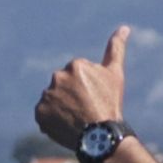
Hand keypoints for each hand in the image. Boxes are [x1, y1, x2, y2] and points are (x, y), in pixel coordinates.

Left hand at [33, 23, 128, 152]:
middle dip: (72, 96)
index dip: (87, 88)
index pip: (77, 76)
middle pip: (63, 87)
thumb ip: (116, 48)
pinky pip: (44, 114)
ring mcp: (47, 95)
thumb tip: (124, 27)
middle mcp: (57, 77)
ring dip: (62, 108)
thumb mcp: (115, 74)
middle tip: (85, 110)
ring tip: (76, 119)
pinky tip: (65, 125)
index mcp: (75, 65)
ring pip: (53, 100)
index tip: (94, 98)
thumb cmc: (110, 104)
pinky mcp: (39, 113)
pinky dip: (52, 120)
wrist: (101, 136)